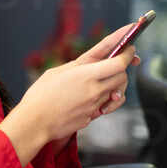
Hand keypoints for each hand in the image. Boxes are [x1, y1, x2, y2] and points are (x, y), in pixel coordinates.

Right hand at [13, 25, 140, 143]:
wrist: (35, 121)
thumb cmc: (41, 94)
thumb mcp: (58, 71)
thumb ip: (79, 66)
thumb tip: (94, 63)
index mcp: (85, 74)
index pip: (118, 61)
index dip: (128, 52)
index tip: (131, 46)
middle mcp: (93, 89)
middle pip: (122, 75)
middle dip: (123, 66)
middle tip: (119, 61)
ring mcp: (95, 104)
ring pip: (118, 90)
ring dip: (116, 82)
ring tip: (106, 79)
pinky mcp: (93, 116)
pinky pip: (110, 105)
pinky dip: (111, 99)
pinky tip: (104, 97)